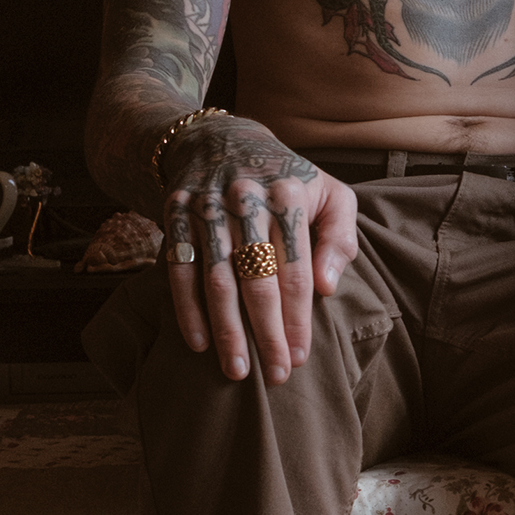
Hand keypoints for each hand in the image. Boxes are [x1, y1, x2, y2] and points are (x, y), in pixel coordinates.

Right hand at [159, 117, 358, 383]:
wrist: (220, 138)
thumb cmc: (287, 179)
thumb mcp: (330, 195)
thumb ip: (339, 239)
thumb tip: (328, 289)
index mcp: (289, 195)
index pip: (295, 269)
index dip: (297, 317)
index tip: (299, 356)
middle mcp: (246, 199)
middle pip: (257, 279)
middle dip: (266, 333)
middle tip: (274, 375)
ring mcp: (206, 206)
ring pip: (217, 278)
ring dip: (226, 330)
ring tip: (237, 370)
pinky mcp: (175, 212)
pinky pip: (178, 268)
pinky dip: (186, 308)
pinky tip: (198, 342)